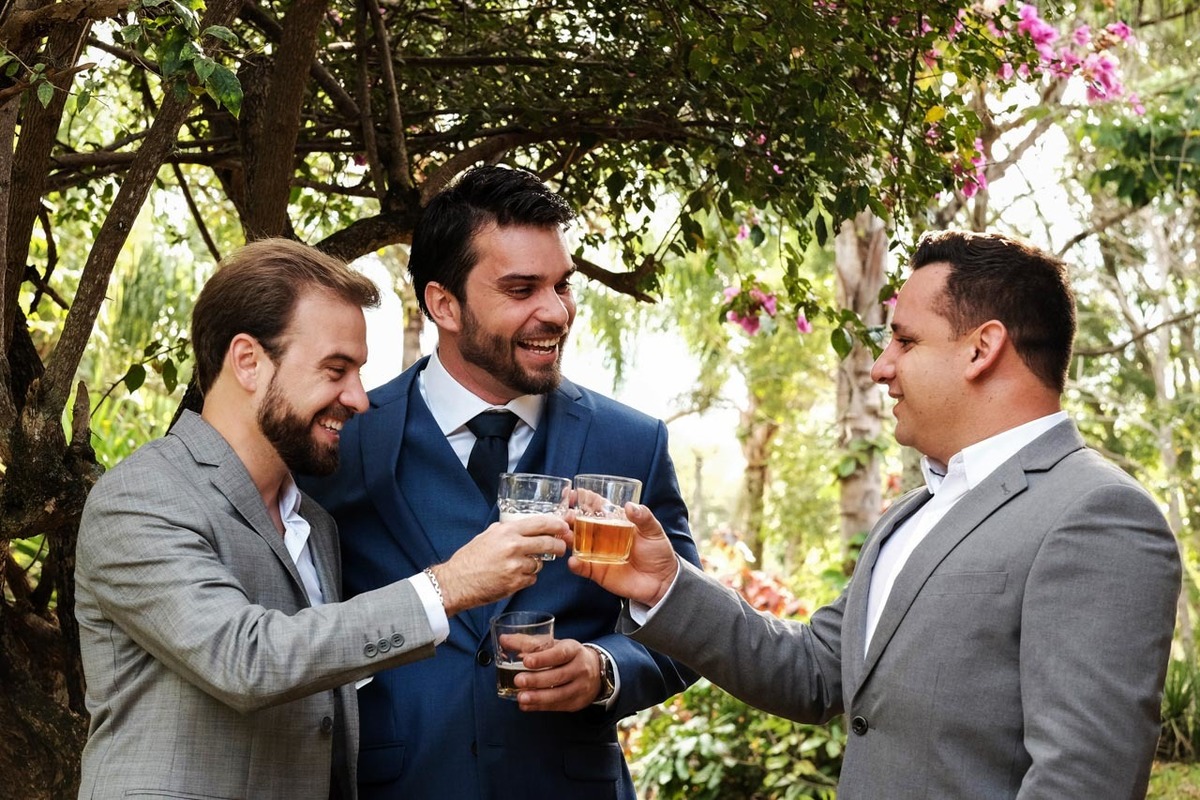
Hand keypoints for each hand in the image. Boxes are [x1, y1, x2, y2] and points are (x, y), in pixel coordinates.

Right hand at [432, 515, 567, 614]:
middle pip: (548, 543)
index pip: (541, 524)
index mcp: (507, 531)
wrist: (456, 582)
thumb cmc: (469, 559)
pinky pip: (532, 579)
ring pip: (540, 564)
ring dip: (536, 565)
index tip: (564, 527)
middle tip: (561, 547)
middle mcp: (513, 547)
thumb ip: (505, 529)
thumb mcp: (487, 535)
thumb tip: (522, 526)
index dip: (557, 525)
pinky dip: (527, 578)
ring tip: (520, 565)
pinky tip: (513, 577)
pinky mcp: (515, 583)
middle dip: (559, 546)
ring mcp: (515, 566)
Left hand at [510, 638, 602, 712]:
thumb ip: (529, 643)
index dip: (543, 658)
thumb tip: (504, 639)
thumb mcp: (554, 645)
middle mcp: (581, 668)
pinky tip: (526, 705)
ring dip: (538, 697)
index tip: (526, 661)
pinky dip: (539, 707)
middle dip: (537, 680)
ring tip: (520, 697)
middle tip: (518, 680)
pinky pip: (557, 706)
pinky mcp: (577, 703)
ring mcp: (581, 687)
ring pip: (559, 694)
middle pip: (558, 676)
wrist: (596, 671)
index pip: (560, 654)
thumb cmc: (568, 656)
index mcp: (574, 650)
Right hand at [567, 503, 678, 606]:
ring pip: (576, 543)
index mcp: (614, 521)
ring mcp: (597, 553)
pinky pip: (582, 567)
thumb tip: (630, 506)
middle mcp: (602, 535)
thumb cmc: (658, 552)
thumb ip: (643, 517)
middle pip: (580, 523)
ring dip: (567, 538)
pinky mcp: (597, 571)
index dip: (583, 499)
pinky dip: (575, 564)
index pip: (595, 507)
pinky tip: (573, 560)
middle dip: (569, 518)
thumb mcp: (654, 531)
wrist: (662, 581)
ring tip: (564, 535)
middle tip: (565, 516)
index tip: (572, 493)